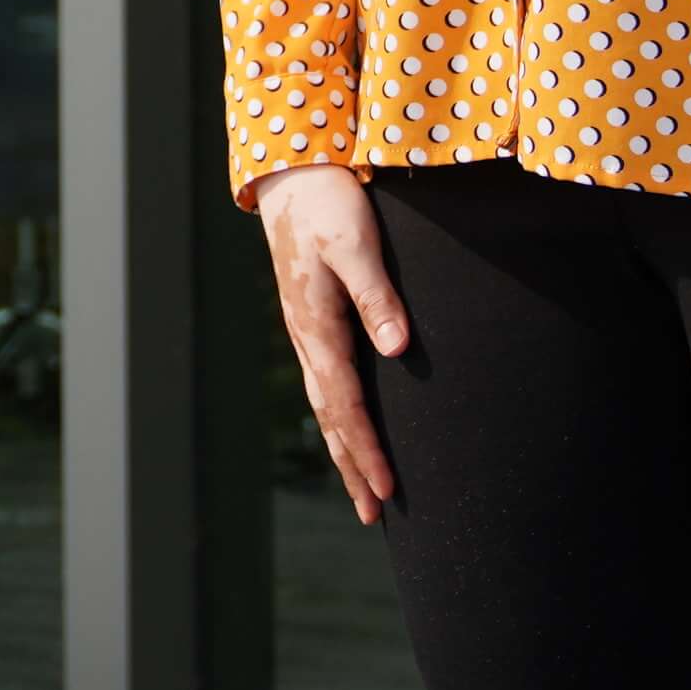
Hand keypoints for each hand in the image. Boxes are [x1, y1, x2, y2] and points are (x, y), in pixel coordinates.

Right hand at [254, 168, 404, 524]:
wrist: (293, 174)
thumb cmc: (328, 204)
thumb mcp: (356, 245)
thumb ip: (377, 297)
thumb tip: (397, 349)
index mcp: (316, 326)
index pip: (346, 404)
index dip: (367, 449)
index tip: (387, 490)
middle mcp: (307, 337)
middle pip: (330, 417)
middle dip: (352, 466)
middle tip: (372, 514)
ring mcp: (306, 331)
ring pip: (325, 404)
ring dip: (344, 449)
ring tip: (363, 489)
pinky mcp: (312, 320)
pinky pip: (326, 383)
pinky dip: (339, 418)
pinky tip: (349, 428)